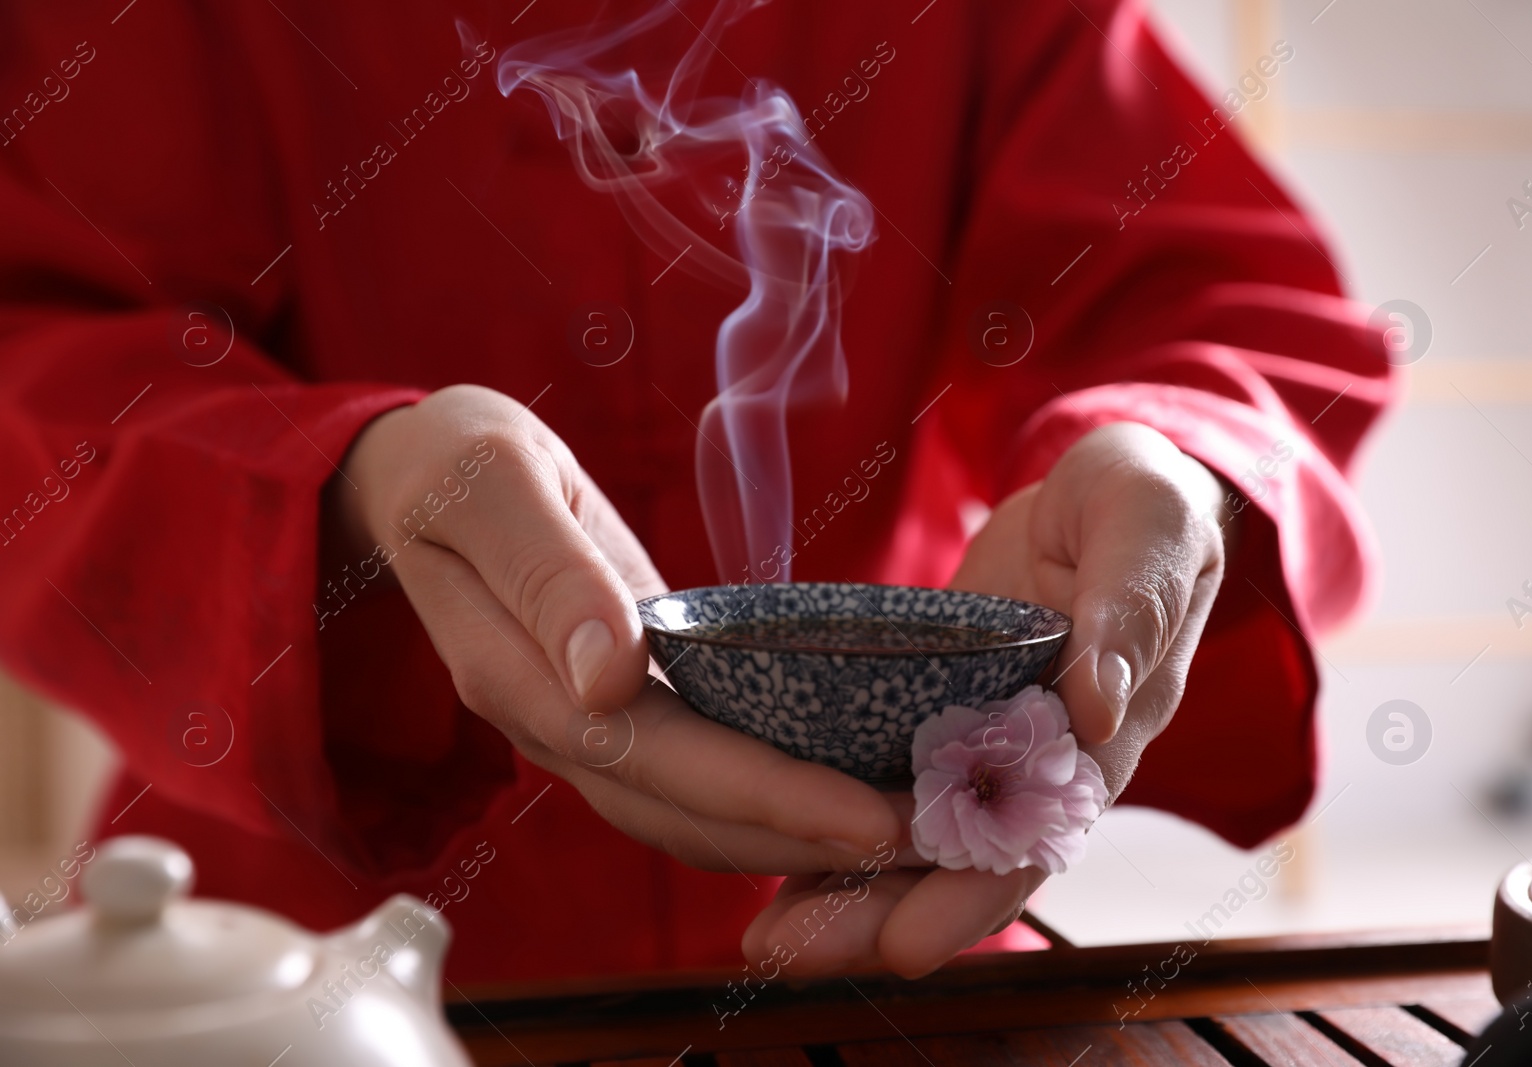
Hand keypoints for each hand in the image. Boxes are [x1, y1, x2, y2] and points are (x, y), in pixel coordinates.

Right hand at [332, 385, 899, 876]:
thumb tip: (612, 675)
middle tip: (919, 841)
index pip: (652, 760)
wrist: (419, 481)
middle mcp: (553, 723)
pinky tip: (833, 792)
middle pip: (681, 811)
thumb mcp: (489, 485)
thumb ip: (547, 574)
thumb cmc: (451, 464)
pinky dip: (763, 800)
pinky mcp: (616, 711)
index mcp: (518, 676)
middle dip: (799, 834)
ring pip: (687, 815)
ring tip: (897, 836)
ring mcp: (582, 726)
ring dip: (787, 836)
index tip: (865, 817)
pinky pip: (691, 779)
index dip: (762, 796)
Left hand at [742, 422, 1226, 976]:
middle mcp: (1044, 760)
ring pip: (921, 838)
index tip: (905, 945)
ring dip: (849, 888)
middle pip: (964, 861)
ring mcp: (989, 744)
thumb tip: (1099, 703)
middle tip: (792, 953)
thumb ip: (1125, 607)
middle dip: (882, 913)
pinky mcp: (944, 718)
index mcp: (1104, 732)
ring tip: (767, 933)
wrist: (1104, 493)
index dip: (974, 893)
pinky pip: (892, 783)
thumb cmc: (1139, 502)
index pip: (1039, 834)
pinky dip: (840, 826)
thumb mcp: (1143, 526)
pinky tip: (774, 862)